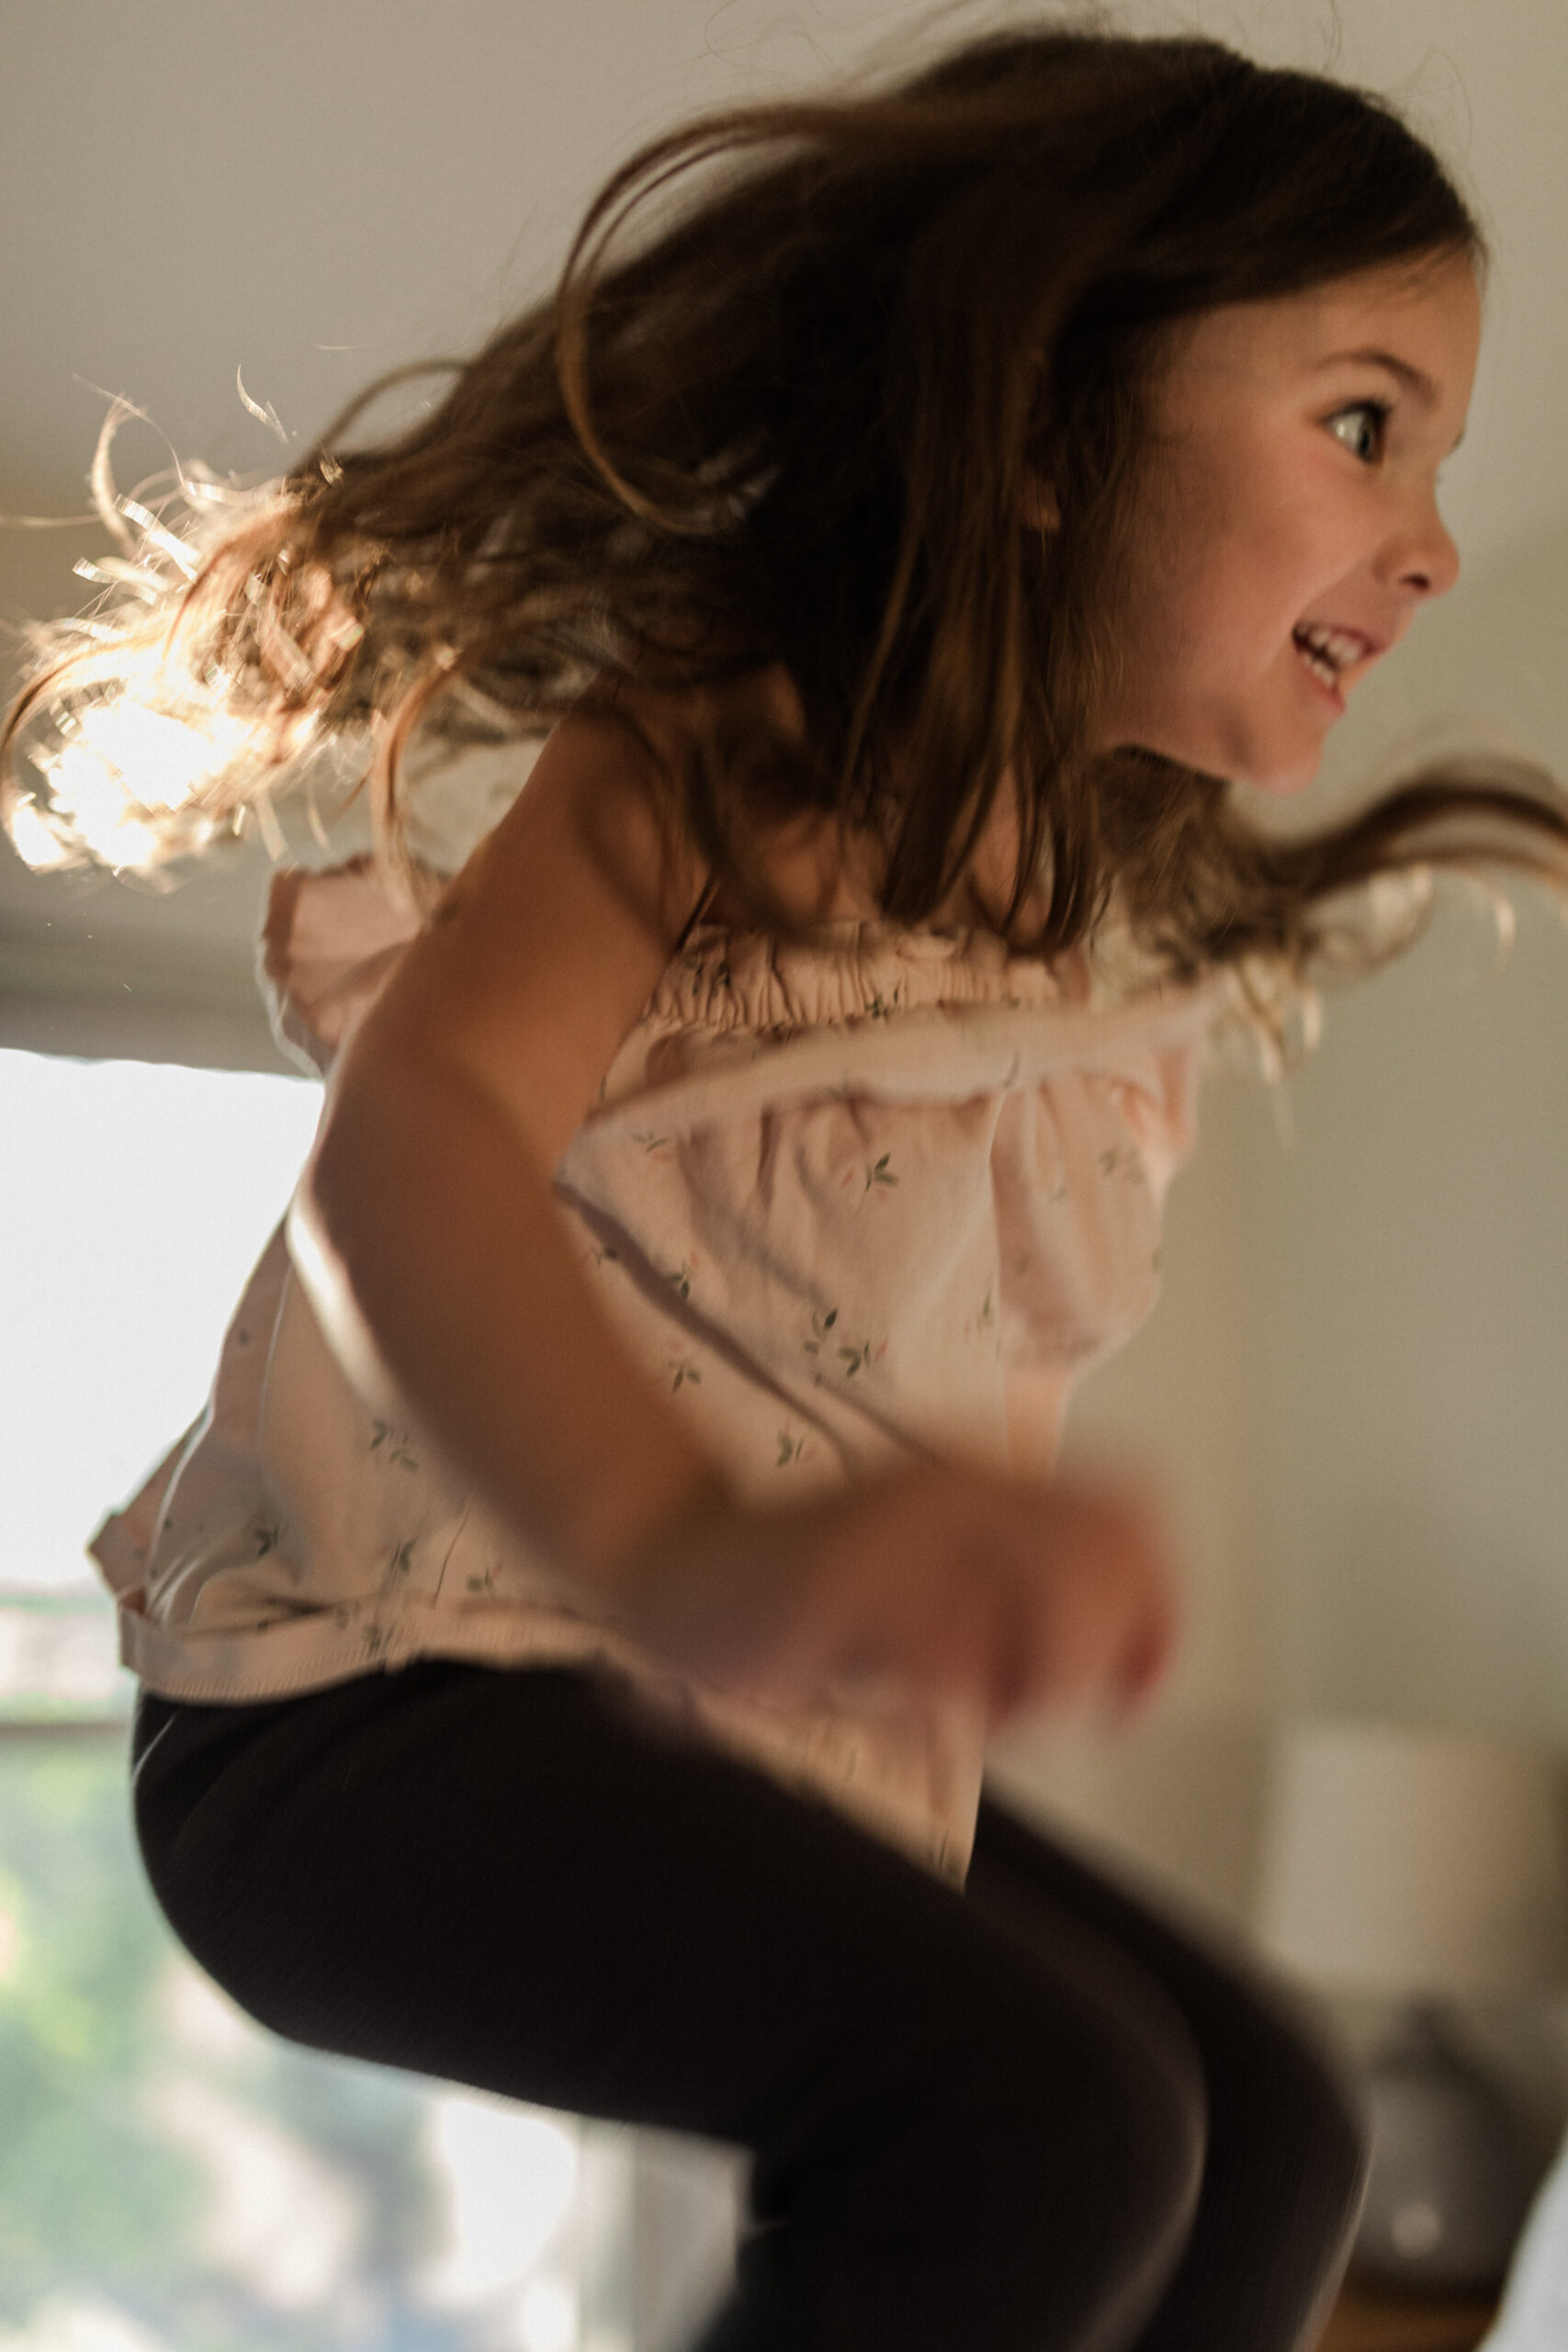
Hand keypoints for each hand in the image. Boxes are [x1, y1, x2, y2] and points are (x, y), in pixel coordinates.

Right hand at [614, 1460, 1180, 1734]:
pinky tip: (903, 1710)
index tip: (1135, 1694)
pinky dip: (943, 1704)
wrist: (678, 1569)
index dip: (1159, 1614)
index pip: (1132, 1521)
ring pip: (1045, 1614)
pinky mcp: (849, 1581)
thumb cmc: (816, 1598)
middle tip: (1038, 1708)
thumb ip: (1029, 1604)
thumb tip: (1131, 1664)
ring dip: (1030, 1689)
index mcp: (989, 1482)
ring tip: (974, 1710)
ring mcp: (905, 1530)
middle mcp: (960, 1489)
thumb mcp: (939, 1583)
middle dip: (1097, 1659)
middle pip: (1109, 1563)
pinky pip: (946, 1655)